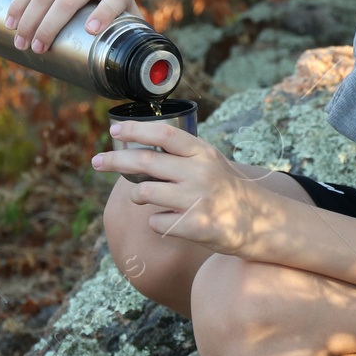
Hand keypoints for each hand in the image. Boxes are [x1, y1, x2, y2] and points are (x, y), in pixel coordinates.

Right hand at [4, 0, 139, 53]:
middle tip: (36, 49)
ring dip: (28, 19)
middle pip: (68, 2)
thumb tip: (135, 60)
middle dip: (49, 28)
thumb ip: (130, 23)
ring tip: (20, 42)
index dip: (104, 15)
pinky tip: (10, 20)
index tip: (92, 30)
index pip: (114, 0)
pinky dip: (19, 3)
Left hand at [92, 118, 267, 255]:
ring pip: (145, 193)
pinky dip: (159, 222)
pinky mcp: (195, 225)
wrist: (259, 222)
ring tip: (148, 198)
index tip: (114, 129)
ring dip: (139, 196)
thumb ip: (182, 156)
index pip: (164, 135)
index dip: (136, 130)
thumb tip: (137, 151)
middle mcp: (199, 172)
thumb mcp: (211, 162)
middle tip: (96, 161)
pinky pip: (157, 222)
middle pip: (145, 161)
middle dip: (115, 160)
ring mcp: (197, 199)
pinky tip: (176, 221)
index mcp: (203, 153)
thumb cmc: (228, 190)